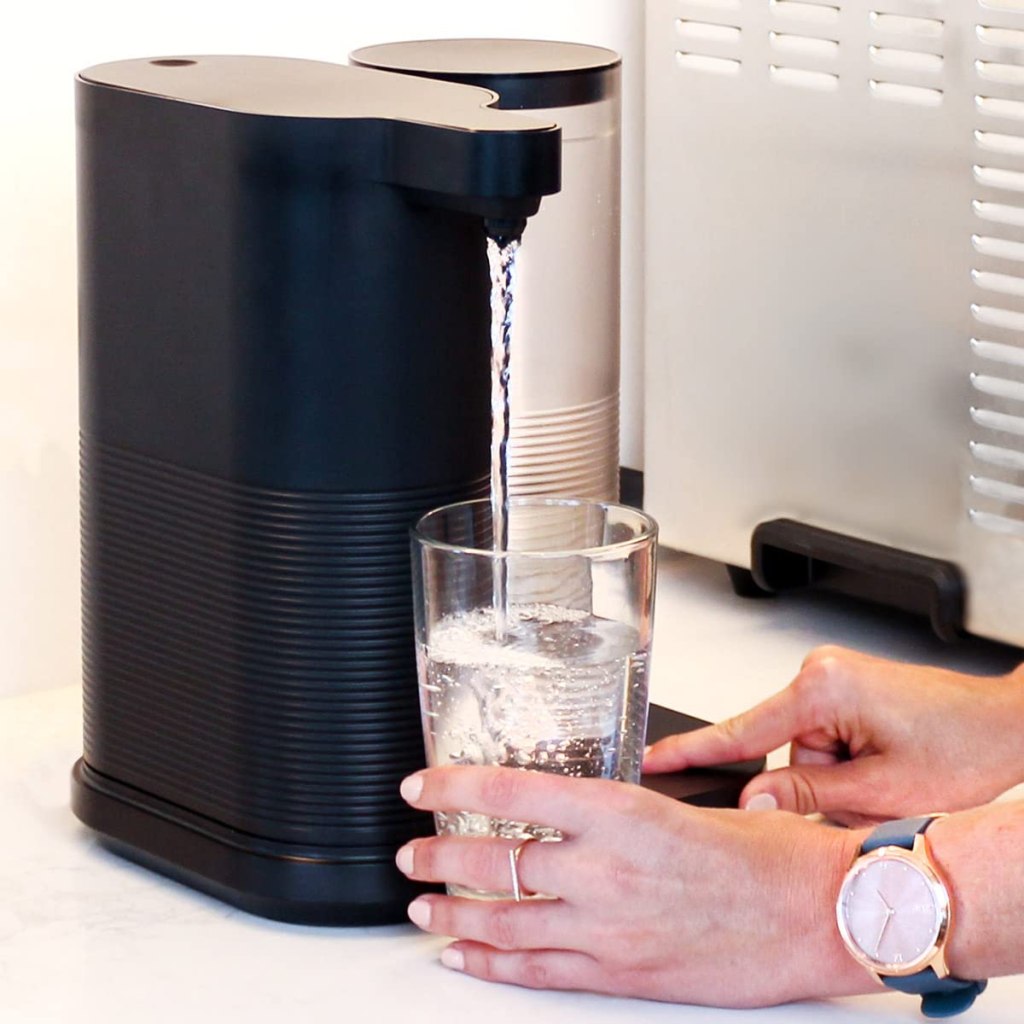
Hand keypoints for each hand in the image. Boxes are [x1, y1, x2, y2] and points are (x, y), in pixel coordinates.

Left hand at [396, 764, 869, 1006]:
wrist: (820, 914)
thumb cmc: (768, 854)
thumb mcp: (681, 807)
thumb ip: (617, 812)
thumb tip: (571, 812)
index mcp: (621, 813)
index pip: (511, 793)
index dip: (453, 787)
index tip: (421, 784)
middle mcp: (605, 871)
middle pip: (496, 862)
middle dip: (440, 857)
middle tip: (411, 853)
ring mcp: (609, 929)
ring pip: (504, 923)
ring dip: (453, 915)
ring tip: (421, 908)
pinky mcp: (623, 975)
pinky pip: (540, 972)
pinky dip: (492, 966)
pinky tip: (465, 959)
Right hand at [644, 645, 1023, 825]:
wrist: (1006, 724)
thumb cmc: (964, 746)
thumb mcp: (883, 790)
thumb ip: (808, 797)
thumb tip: (754, 802)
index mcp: (822, 688)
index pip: (740, 731)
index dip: (692, 750)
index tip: (653, 760)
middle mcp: (820, 672)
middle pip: (781, 751)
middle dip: (817, 784)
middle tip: (870, 790)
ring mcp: (831, 677)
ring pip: (803, 751)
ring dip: (836, 775)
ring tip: (888, 772)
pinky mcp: (843, 687)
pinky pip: (820, 737)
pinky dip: (844, 761)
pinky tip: (883, 760)